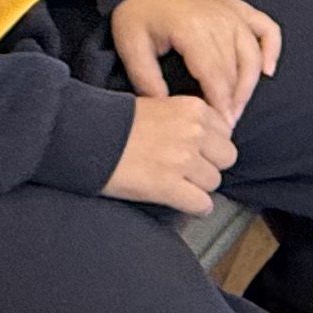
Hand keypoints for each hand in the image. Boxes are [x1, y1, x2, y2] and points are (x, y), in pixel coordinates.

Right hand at [105, 92, 235, 212]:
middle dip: (209, 165)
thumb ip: (187, 119)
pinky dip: (195, 208)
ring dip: (198, 186)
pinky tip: (184, 204)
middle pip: (226, 158)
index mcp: (194, 109)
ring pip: (214, 182)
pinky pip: (202, 204)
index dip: (210, 145)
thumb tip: (209, 139)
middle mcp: (194, 132)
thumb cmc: (116, 122)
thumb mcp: (159, 104)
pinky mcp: (169, 186)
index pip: (225, 133)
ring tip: (177, 184)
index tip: (196, 150)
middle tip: (188, 170)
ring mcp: (183, 160)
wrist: (86, 136)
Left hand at [107, 0, 283, 126]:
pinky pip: (268, 30)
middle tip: (226, 124)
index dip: (219, 105)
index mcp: (194, 31)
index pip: (216, 77)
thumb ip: (146, 79)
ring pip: (254, 57)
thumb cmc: (139, 9)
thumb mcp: (131, 45)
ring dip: (250, 85)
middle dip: (234, 102)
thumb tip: (164, 107)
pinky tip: (267, 70)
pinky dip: (272, 50)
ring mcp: (234, 13)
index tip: (217, 125)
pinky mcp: (240, 8)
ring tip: (238, 107)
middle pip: (238, 71)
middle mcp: (220, 21)